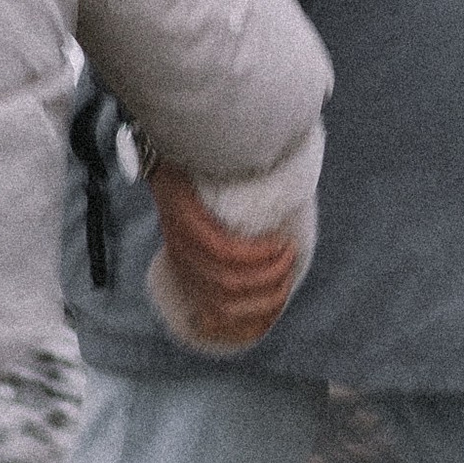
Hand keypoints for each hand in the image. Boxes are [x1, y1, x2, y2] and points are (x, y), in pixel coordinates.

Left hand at [150, 163, 301, 349]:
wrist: (173, 141)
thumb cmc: (203, 180)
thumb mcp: (208, 220)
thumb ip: (231, 242)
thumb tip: (273, 262)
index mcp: (187, 266)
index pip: (214, 313)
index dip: (247, 322)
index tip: (276, 311)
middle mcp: (182, 260)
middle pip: (226, 302)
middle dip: (268, 295)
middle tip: (290, 271)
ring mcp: (182, 241)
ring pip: (228, 278)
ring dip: (267, 272)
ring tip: (288, 254)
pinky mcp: (186, 220)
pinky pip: (223, 250)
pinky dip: (255, 253)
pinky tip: (274, 243)